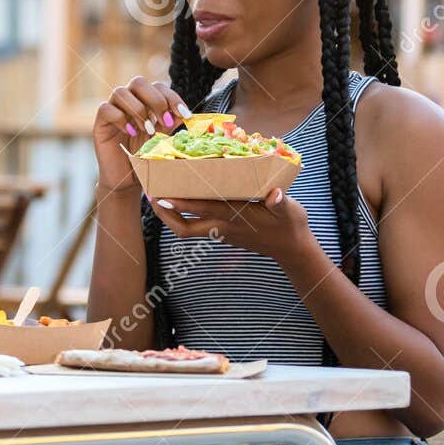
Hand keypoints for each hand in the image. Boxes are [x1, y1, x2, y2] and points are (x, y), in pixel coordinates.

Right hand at [93, 76, 193, 190]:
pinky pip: (106, 109)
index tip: (184, 114)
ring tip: (147, 130)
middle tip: (165, 121)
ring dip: (138, 110)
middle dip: (155, 100)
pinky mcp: (101, 123)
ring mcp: (113, 110)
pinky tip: (129, 133)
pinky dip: (120, 118)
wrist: (128, 179)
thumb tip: (187, 113)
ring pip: (121, 93)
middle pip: (138, 82)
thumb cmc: (145, 157)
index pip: (158, 86)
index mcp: (145, 102)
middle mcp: (129, 102)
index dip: (172, 97)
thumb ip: (172, 123)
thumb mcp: (164, 138)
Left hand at [150, 187, 315, 264]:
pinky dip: (186, 216)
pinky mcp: (224, 233)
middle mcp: (223, 227)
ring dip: (172, 217)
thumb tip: (276, 194)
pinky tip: (182, 202)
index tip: (162, 197)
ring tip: (159, 198)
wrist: (292, 250)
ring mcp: (222, 232)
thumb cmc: (290, 225)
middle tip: (151, 197)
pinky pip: (198, 227)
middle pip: (185, 228)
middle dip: (165, 215)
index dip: (181, 205)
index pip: (202, 210)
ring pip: (188, 230)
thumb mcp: (289, 210)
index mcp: (235, 217)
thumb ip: (280, 202)